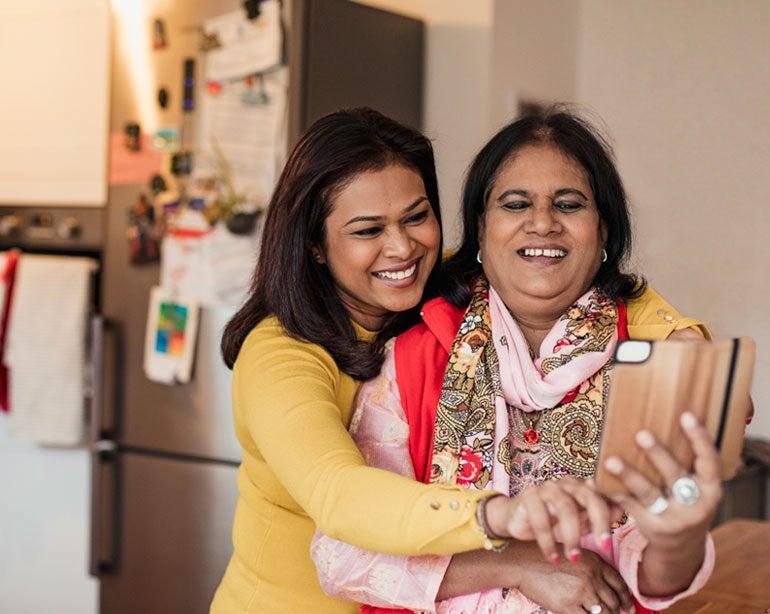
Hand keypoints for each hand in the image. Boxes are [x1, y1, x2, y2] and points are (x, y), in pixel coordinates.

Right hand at [485, 477, 618, 563]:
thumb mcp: (576, 522)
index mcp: (580, 486)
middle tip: (604, 546)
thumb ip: (595, 516)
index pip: (601, 496)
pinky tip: (553, 558)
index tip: (613, 539)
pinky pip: (541, 519)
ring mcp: (546, 488)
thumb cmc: (550, 520)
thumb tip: (620, 510)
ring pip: (565, 508)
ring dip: (572, 535)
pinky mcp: (528, 497)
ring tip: (574, 558)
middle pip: (587, 496)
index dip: (610, 515)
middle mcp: (564, 483)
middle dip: (598, 521)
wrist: (515, 520)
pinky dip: (548, 541)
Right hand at [515, 543, 633, 613]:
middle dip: (617, 611)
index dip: (625, 598)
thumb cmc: (544, 556)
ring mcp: (581, 592)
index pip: (619, 583)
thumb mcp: (572, 553)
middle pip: (613, 600)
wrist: (521, 562)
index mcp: (594, 562)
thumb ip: (590, 568)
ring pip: (603, 612)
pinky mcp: (568, 606)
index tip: (627, 607)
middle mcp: (591, 576)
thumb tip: (604, 587)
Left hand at [603, 412, 720, 548]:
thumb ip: (686, 462)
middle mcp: (696, 505)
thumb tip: (660, 417)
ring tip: (610, 459)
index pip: (710, 461)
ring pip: (648, 493)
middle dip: (658, 455)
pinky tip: (596, 480)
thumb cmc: (686, 502)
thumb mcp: (697, 486)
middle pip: (675, 476)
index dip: (700, 438)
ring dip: (629, 475)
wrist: (682, 547)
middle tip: (641, 434)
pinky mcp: (652, 527)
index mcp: (711, 489)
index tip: (686, 415)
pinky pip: (629, 506)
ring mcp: (674, 519)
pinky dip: (612, 491)